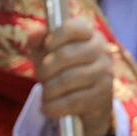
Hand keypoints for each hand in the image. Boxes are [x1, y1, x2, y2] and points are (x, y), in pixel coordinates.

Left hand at [37, 16, 113, 135]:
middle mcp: (101, 50)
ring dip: (49, 90)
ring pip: (68, 79)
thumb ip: (40, 42)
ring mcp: (104, 73)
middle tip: (39, 76)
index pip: (74, 27)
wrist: (89, 101)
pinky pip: (73, 101)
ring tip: (44, 95)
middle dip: (46, 68)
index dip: (57, 36)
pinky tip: (47, 108)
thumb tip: (32, 36)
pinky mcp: (103, 96)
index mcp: (88, 33)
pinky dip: (55, 106)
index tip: (46, 46)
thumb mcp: (50, 53)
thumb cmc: (65, 69)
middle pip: (67, 55)